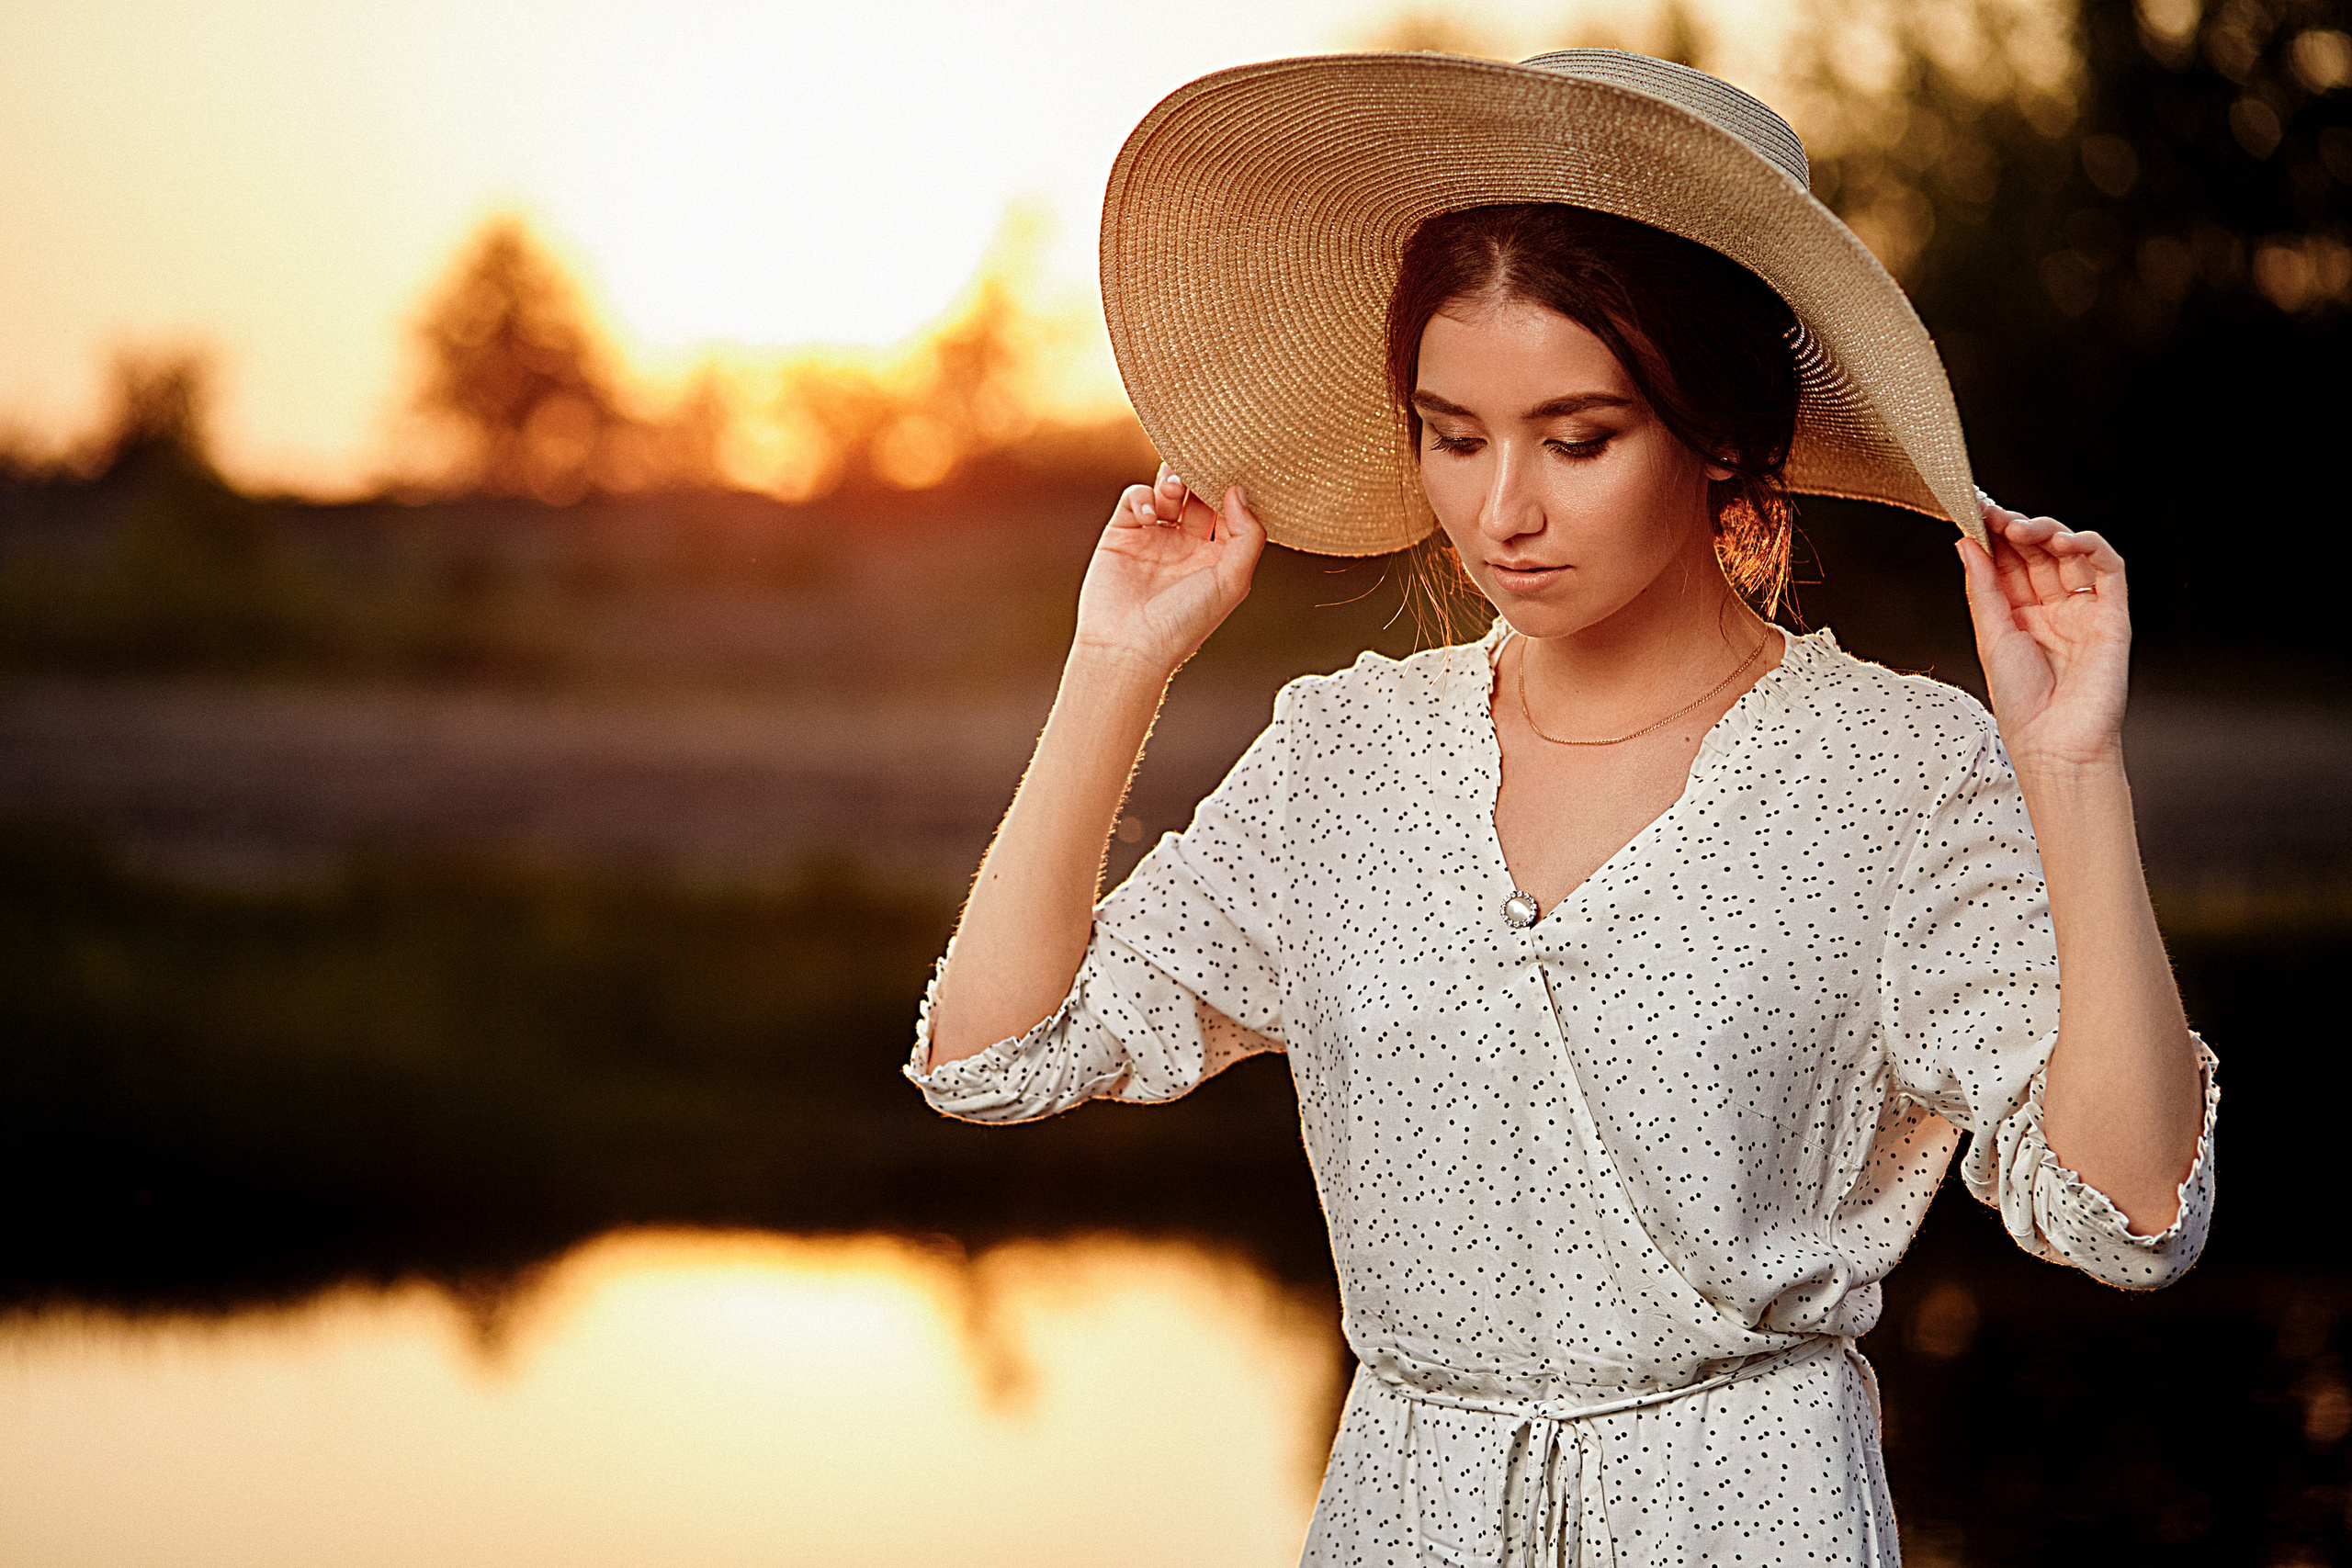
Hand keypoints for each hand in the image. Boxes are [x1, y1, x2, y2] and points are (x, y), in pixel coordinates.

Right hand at [1072, 462, 1265, 676]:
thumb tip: (1238, 491)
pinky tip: (1148, 515)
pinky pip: (1135, 499)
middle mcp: (1186, 546)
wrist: (1128, 646)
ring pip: (1167, 491)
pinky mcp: (1122, 533)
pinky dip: (1142, 497)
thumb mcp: (1232, 581)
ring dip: (1173, 480)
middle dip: (1202, 476)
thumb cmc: (1184, 622)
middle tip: (1204, 463)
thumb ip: (1248, 535)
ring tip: (1175, 486)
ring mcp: (1153, 537)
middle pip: (1198, 495)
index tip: (1237, 471)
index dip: (1233, 490)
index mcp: (1216, 557)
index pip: (1231, 511)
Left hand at [1957, 497, 2131, 773]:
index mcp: (2018, 614)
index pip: (2007, 562)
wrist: (2053, 743)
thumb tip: (1966, 544)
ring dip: (2049, 532)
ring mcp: (2081, 609)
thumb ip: (1982, 587)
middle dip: (2016, 528)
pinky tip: (2067, 540)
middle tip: (1994, 513)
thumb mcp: (1991, 635)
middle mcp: (2051, 608)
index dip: (1993, 535)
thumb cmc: (2021, 702)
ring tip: (2022, 527)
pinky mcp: (2111, 615)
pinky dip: (2090, 547)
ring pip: (2071, 554)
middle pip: (2037, 553)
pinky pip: (2108, 570)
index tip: (1973, 510)